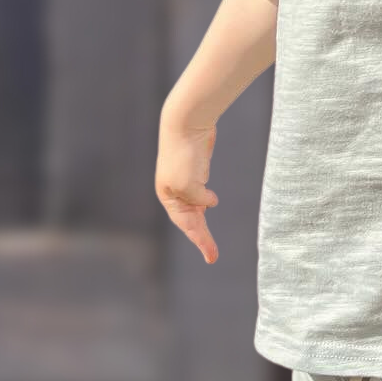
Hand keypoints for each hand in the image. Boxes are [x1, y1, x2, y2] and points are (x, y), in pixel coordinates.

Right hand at [155, 109, 219, 262]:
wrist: (187, 123)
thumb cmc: (184, 154)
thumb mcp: (190, 184)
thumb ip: (199, 199)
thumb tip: (209, 204)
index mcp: (169, 196)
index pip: (186, 225)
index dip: (200, 241)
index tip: (212, 257)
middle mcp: (174, 191)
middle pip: (189, 220)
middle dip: (201, 238)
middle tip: (212, 256)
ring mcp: (185, 180)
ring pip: (195, 207)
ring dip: (202, 223)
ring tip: (209, 242)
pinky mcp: (196, 168)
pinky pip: (200, 191)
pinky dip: (205, 202)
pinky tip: (211, 205)